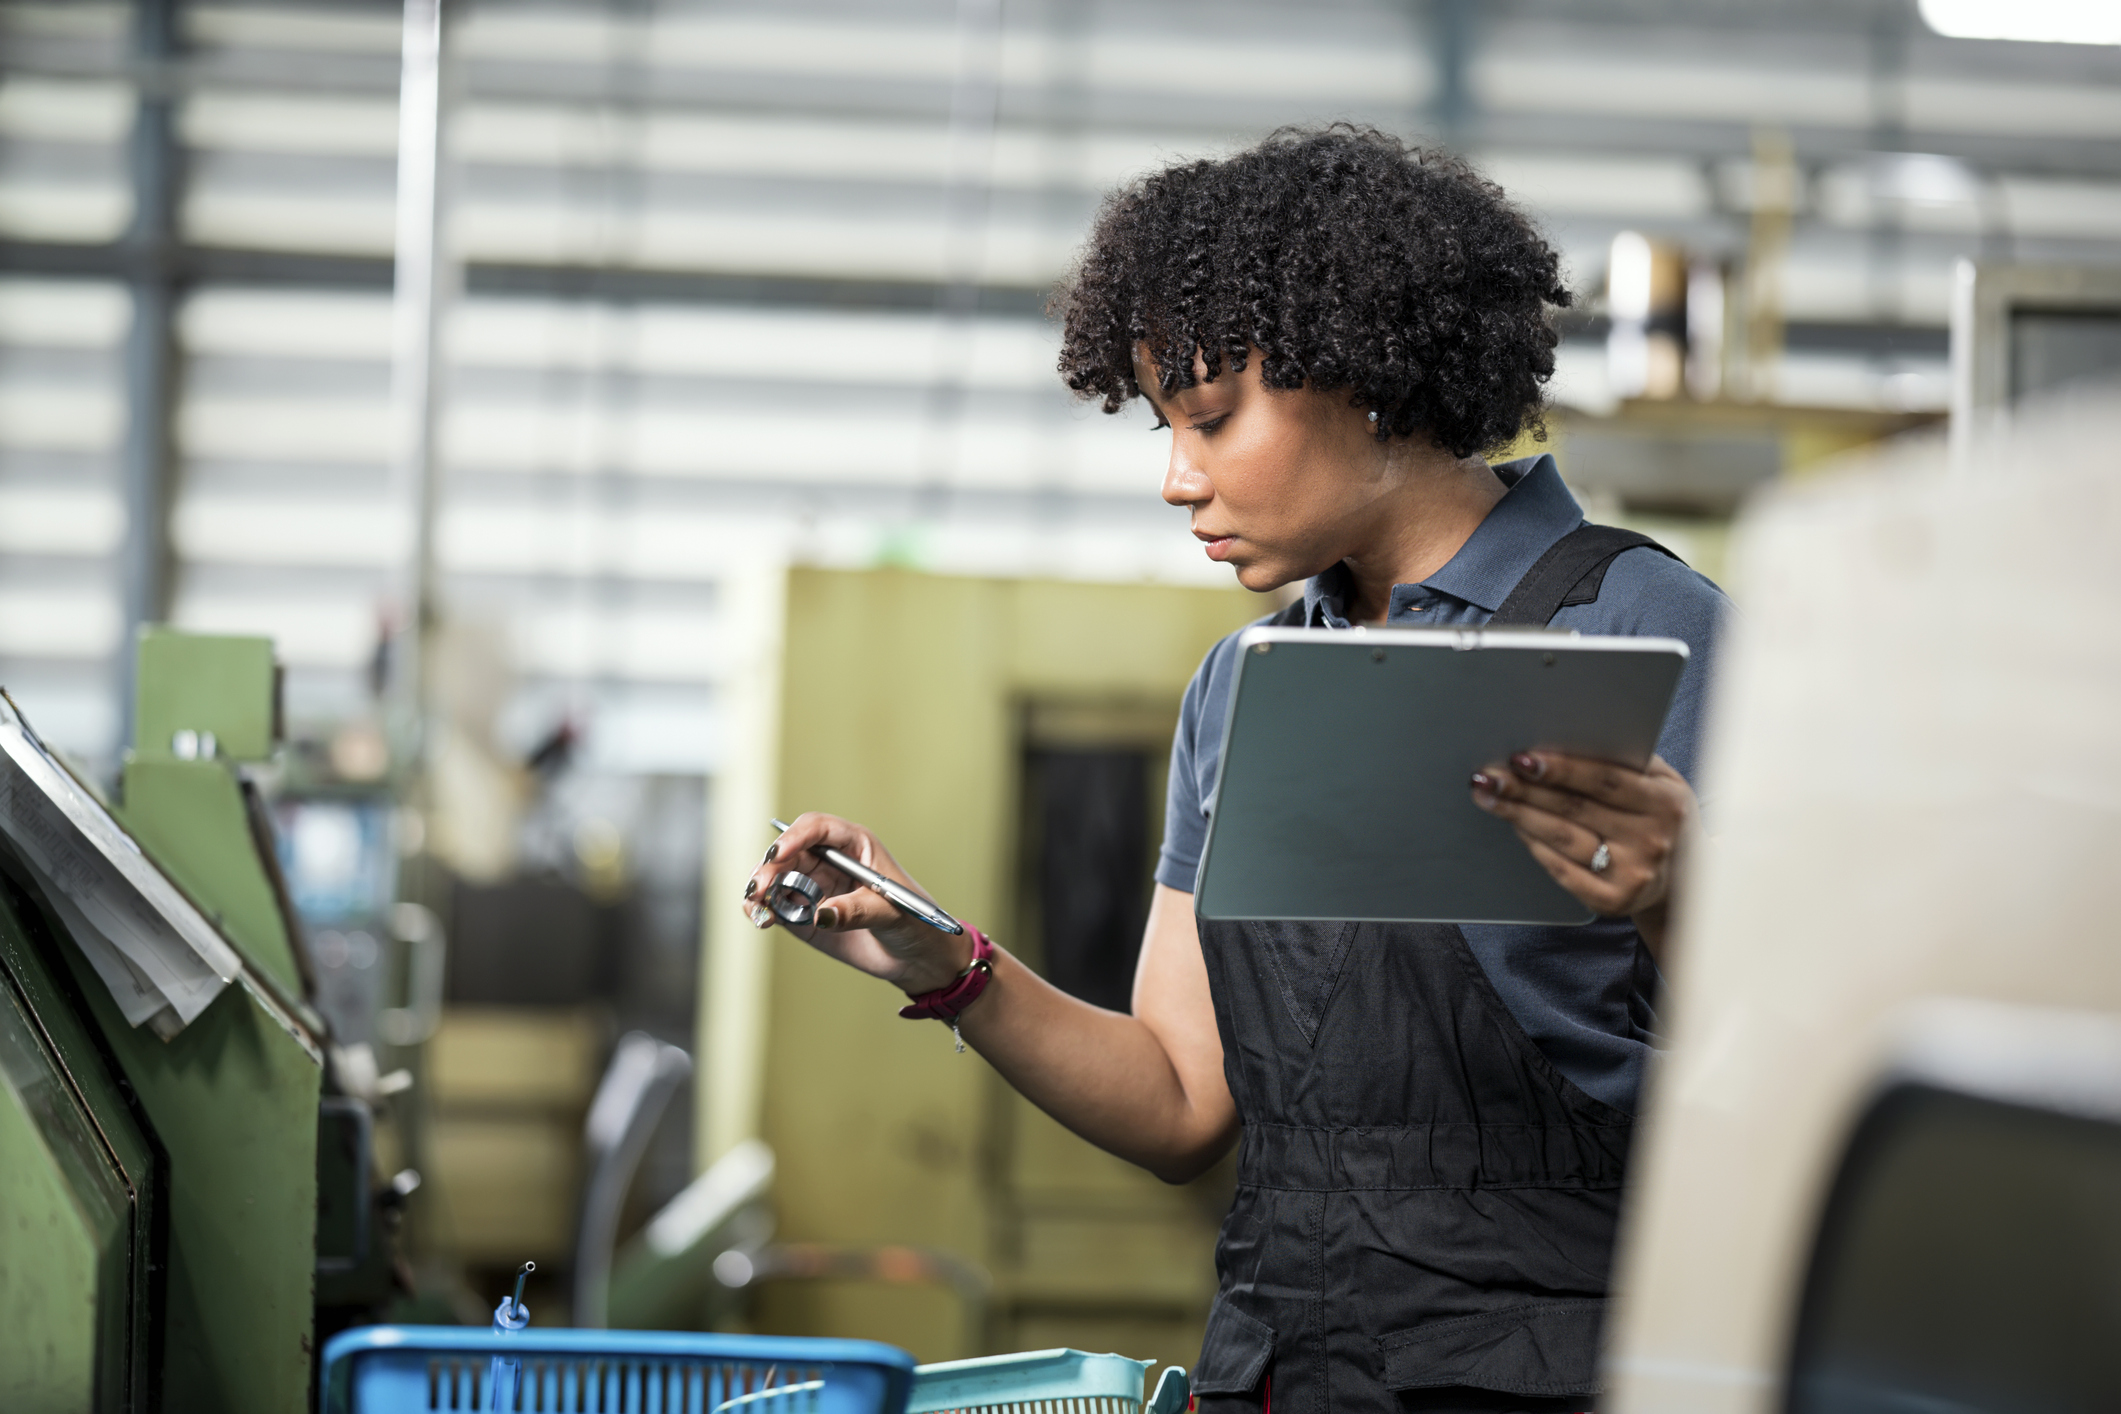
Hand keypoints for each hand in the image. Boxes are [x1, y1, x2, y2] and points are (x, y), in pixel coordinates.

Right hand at [740, 812, 971, 994]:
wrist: (915, 955)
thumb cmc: (913, 921)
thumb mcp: (890, 912)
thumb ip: (856, 911)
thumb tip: (821, 914)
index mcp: (855, 845)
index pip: (817, 828)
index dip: (794, 837)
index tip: (777, 855)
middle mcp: (830, 860)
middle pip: (788, 852)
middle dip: (769, 868)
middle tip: (759, 889)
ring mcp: (815, 886)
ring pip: (776, 878)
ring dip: (760, 889)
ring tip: (757, 908)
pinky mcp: (805, 913)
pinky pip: (776, 905)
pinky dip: (763, 909)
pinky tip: (762, 919)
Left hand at [1469, 751, 1693, 947]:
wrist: (1688, 881)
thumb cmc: (1662, 818)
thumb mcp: (1662, 784)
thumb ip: (1626, 760)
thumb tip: (1567, 733)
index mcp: (1666, 801)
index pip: (1605, 780)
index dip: (1561, 768)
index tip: (1522, 757)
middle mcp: (1652, 839)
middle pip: (1575, 809)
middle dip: (1524, 790)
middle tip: (1487, 775)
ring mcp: (1632, 873)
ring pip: (1562, 838)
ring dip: (1519, 815)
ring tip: (1489, 796)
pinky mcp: (1612, 900)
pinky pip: (1561, 870)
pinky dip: (1534, 846)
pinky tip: (1515, 827)